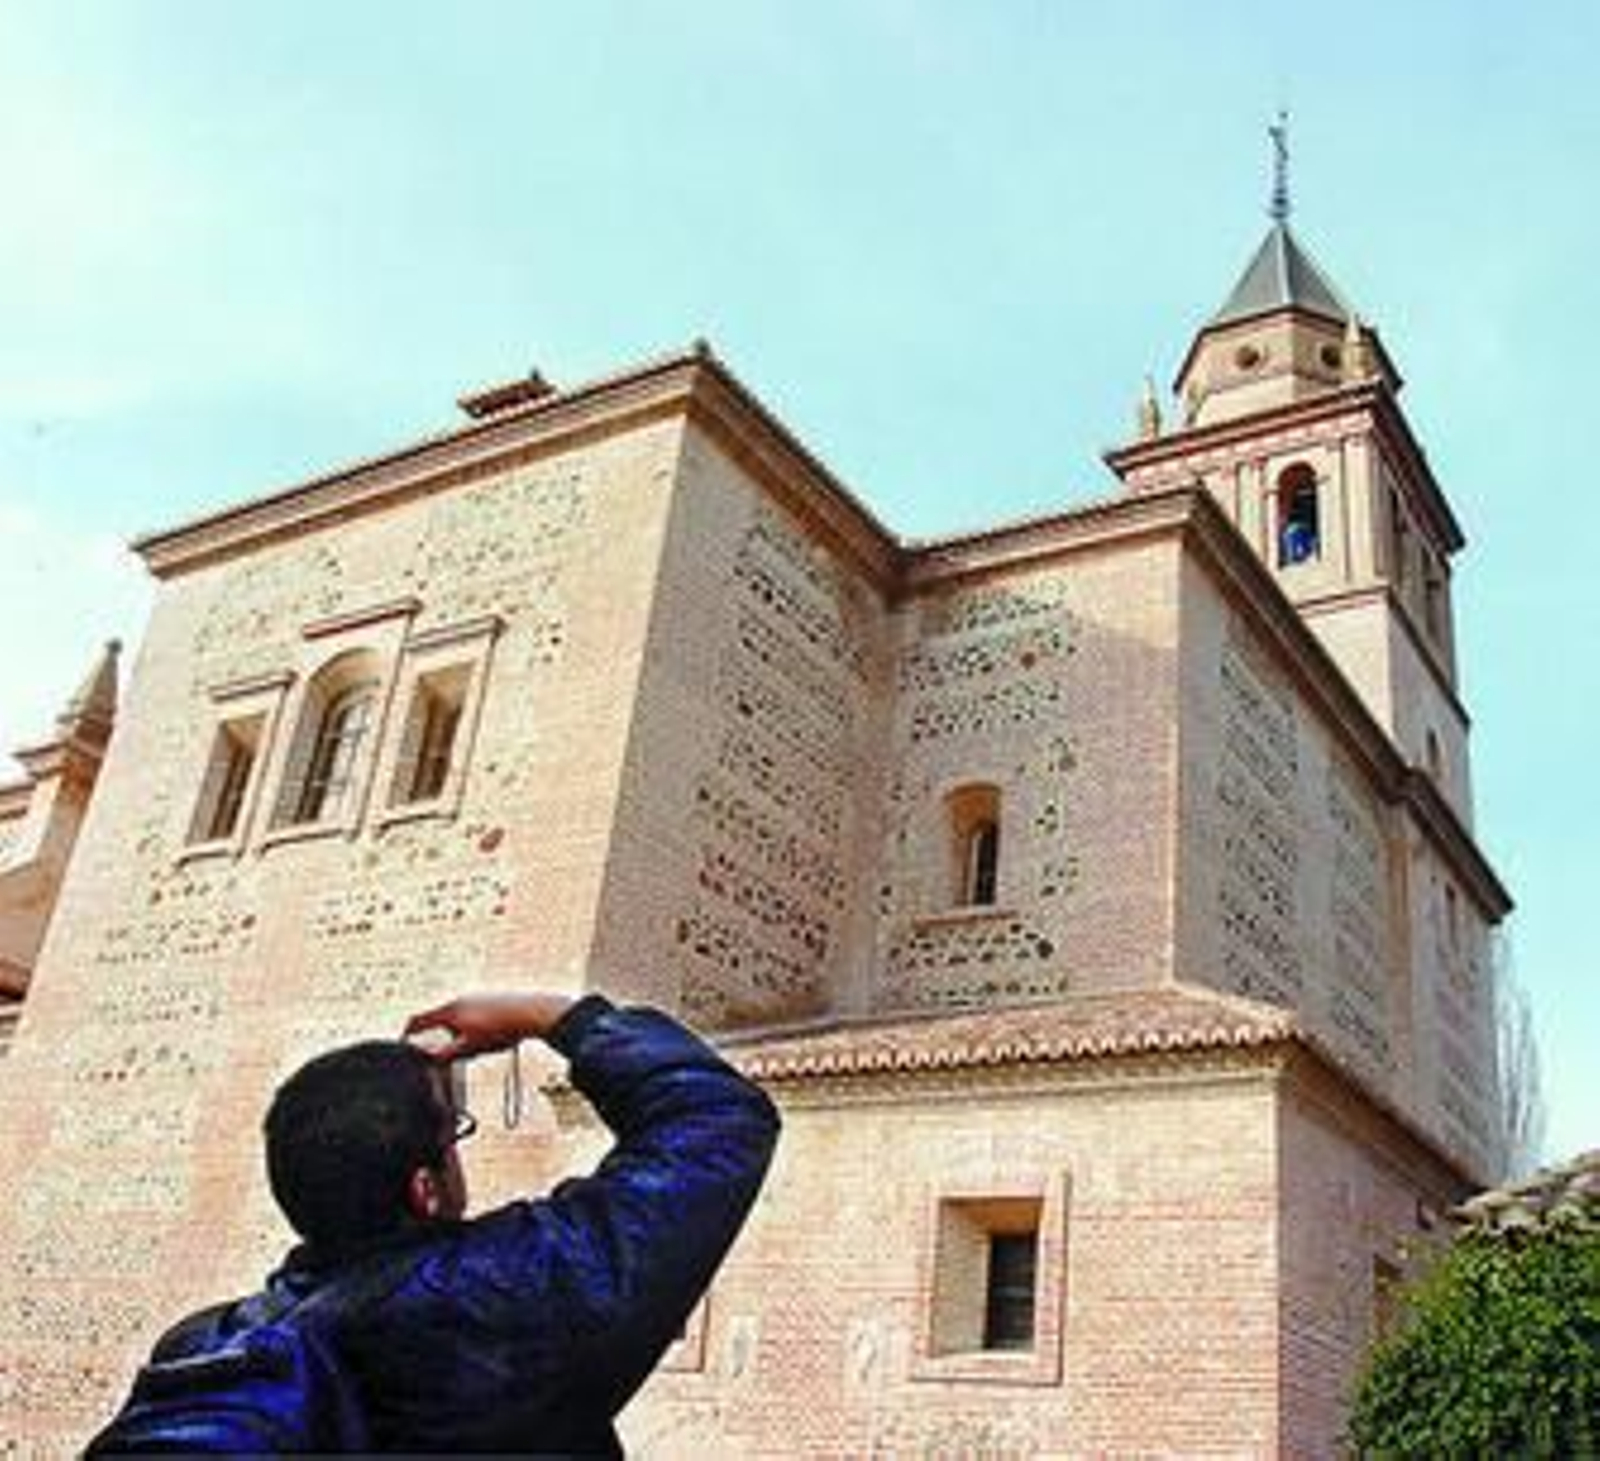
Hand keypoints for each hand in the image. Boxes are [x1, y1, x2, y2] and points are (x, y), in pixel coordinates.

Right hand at [403, 992, 576, 1060]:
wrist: (532, 1013)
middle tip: (451, 1054)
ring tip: (478, 1046)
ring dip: (459, 1034)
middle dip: (441, 1038)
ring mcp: (476, 997)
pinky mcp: (490, 1000)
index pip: (419, 1020)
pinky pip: (474, 1016)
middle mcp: (460, 999)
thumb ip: (445, 1055)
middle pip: (439, 1020)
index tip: (402, 1041)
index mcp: (450, 1010)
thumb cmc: (500, 1029)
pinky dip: (475, 1028)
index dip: (408, 1033)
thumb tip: (428, 1060)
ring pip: (458, 1019)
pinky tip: (491, 1037)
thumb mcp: (469, 1047)